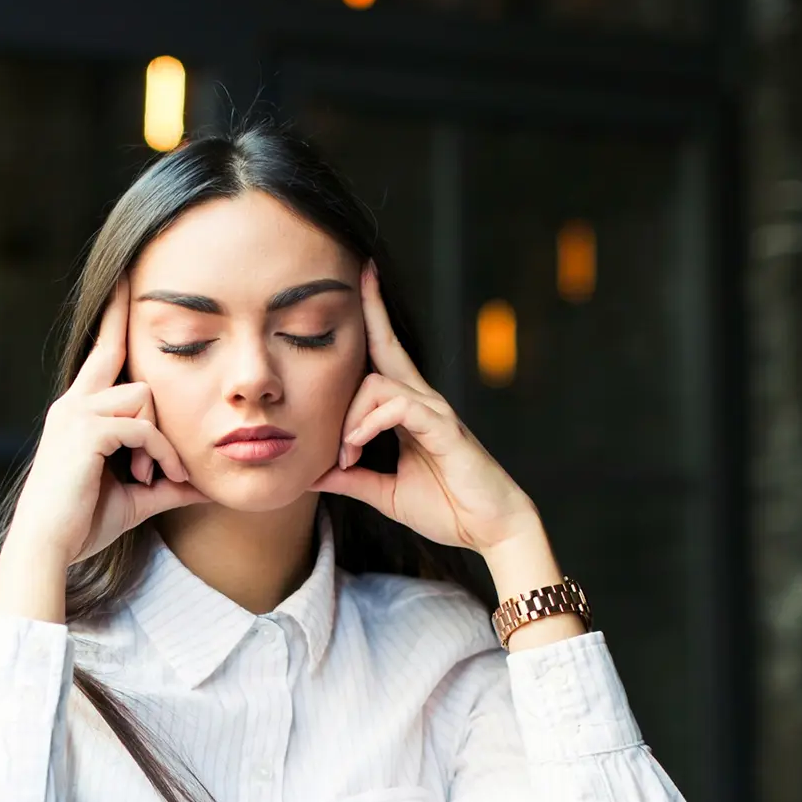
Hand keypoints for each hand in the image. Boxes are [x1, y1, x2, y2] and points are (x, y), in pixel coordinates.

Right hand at [7, 277, 208, 567]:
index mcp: (78, 412)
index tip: (127, 281)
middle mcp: (72, 404)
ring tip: (159, 477)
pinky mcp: (85, 432)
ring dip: (162, 439)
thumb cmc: (82, 524)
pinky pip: (142, 427)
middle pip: (120, 356)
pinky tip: (159, 479)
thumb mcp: (135, 498)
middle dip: (128, 330)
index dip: (114, 317)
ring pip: (143, 396)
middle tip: (141, 331)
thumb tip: (205, 484)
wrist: (47, 549)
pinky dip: (160, 454)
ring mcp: (76, 414)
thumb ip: (167, 483)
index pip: (102, 353)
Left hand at [311, 261, 538, 556]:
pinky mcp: (444, 430)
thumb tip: (313, 473)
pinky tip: (355, 447)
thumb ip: (350, 479)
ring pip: (379, 385)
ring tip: (344, 455)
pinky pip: (399, 409)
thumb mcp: (384, 493)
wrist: (489, 529)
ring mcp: (436, 412)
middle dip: (372, 309)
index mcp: (409, 412)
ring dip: (350, 418)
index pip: (384, 357)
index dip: (371, 321)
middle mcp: (423, 402)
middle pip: (388, 346)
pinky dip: (368, 424)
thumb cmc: (446, 507)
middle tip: (361, 272)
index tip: (359, 283)